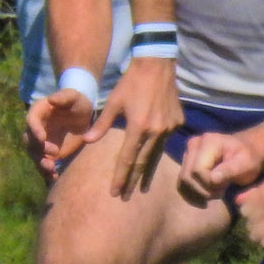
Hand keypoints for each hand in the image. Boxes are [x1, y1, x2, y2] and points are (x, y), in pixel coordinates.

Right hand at [25, 89, 94, 176]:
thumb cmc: (77, 102)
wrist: (82, 115)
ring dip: (40, 162)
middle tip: (53, 153)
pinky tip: (55, 177)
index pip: (31, 120)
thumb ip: (64, 97)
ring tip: (51, 169)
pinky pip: (44, 163)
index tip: (42, 138)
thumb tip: (51, 100)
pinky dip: (47, 172)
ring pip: (35, 154)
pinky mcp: (49, 153)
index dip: (34, 129)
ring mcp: (41, 142)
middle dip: (37, 149)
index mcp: (38, 112)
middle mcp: (36, 128)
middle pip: (29, 140)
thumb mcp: (74, 97)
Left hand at [87, 56, 181, 196]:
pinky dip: (156, 152)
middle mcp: (155, 131)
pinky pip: (165, 142)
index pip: (127, 159)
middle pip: (142, 163)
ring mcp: (169, 127)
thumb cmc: (131, 83)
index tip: (115, 192)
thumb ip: (101, 125)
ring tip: (141, 187)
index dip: (120, 177)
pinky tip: (152, 160)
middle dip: (133, 181)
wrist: (157, 65)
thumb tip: (86, 142)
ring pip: (155, 155)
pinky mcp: (177, 122)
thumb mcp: (113, 102)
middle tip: (126, 197)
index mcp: (138, 127)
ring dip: (146, 172)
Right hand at [178, 131, 262, 205]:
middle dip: (203, 190)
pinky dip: (193, 193)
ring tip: (216, 191)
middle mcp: (193, 144)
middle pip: (187, 176)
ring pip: (183, 181)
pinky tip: (208, 193)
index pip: (197, 170)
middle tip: (220, 192)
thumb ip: (230, 170)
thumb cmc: (248, 157)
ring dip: (198, 192)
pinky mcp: (186, 162)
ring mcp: (188, 152)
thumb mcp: (245, 164)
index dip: (208, 184)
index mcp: (208, 141)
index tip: (224, 187)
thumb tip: (212, 179)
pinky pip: (182, 183)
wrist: (246, 152)